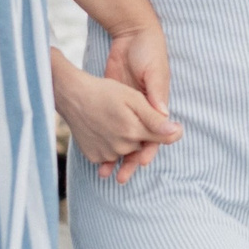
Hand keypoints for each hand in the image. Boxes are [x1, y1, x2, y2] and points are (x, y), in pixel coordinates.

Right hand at [55, 58, 180, 183]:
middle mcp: (121, 147)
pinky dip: (111, 146)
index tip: (174, 126)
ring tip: (114, 121)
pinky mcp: (93, 156)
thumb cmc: (105, 92)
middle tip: (128, 114)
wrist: (72, 96)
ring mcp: (106, 154)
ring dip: (126, 140)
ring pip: (126, 151)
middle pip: (142, 145)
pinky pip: (110, 156)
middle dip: (141, 133)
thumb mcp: (133, 99)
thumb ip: (154, 118)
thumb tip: (175, 132)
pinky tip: (105, 131)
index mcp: (133, 131)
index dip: (170, 132)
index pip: (161, 139)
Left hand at [99, 20, 174, 178]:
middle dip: (131, 160)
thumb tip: (163, 115)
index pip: (154, 134)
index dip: (149, 148)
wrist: (132, 35)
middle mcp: (142, 111)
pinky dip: (104, 142)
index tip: (141, 162)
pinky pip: (110, 128)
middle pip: (138, 142)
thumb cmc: (148, 52)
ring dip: (115, 156)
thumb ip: (157, 92)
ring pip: (123, 139)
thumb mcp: (155, 71)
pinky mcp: (113, 104)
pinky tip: (95, 155)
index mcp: (155, 105)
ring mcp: (126, 109)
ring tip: (104, 173)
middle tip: (122, 178)